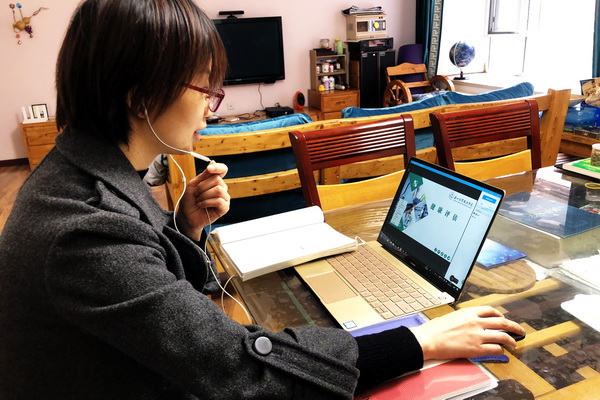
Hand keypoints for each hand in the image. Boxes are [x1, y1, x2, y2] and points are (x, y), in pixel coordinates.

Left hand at [175, 162, 229, 239]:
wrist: (187, 216)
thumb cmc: (190, 201)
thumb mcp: (193, 185)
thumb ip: (204, 175)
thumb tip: (213, 162)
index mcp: (214, 181)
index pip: (222, 170)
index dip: (218, 167)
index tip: (209, 168)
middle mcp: (221, 188)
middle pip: (217, 179)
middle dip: (203, 186)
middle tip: (196, 193)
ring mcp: (224, 198)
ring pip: (219, 190)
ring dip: (204, 195)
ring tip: (199, 200)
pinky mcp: (224, 208)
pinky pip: (219, 201)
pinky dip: (207, 202)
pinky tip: (202, 205)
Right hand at [409, 306, 525, 359]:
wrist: (428, 339)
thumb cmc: (435, 329)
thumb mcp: (451, 316)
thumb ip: (464, 318)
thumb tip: (471, 322)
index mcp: (469, 312)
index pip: (491, 311)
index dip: (500, 315)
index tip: (503, 318)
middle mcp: (476, 322)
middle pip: (502, 322)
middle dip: (514, 326)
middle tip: (519, 330)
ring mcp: (477, 335)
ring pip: (503, 336)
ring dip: (511, 340)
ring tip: (514, 343)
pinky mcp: (476, 348)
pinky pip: (495, 349)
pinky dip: (501, 350)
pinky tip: (501, 351)